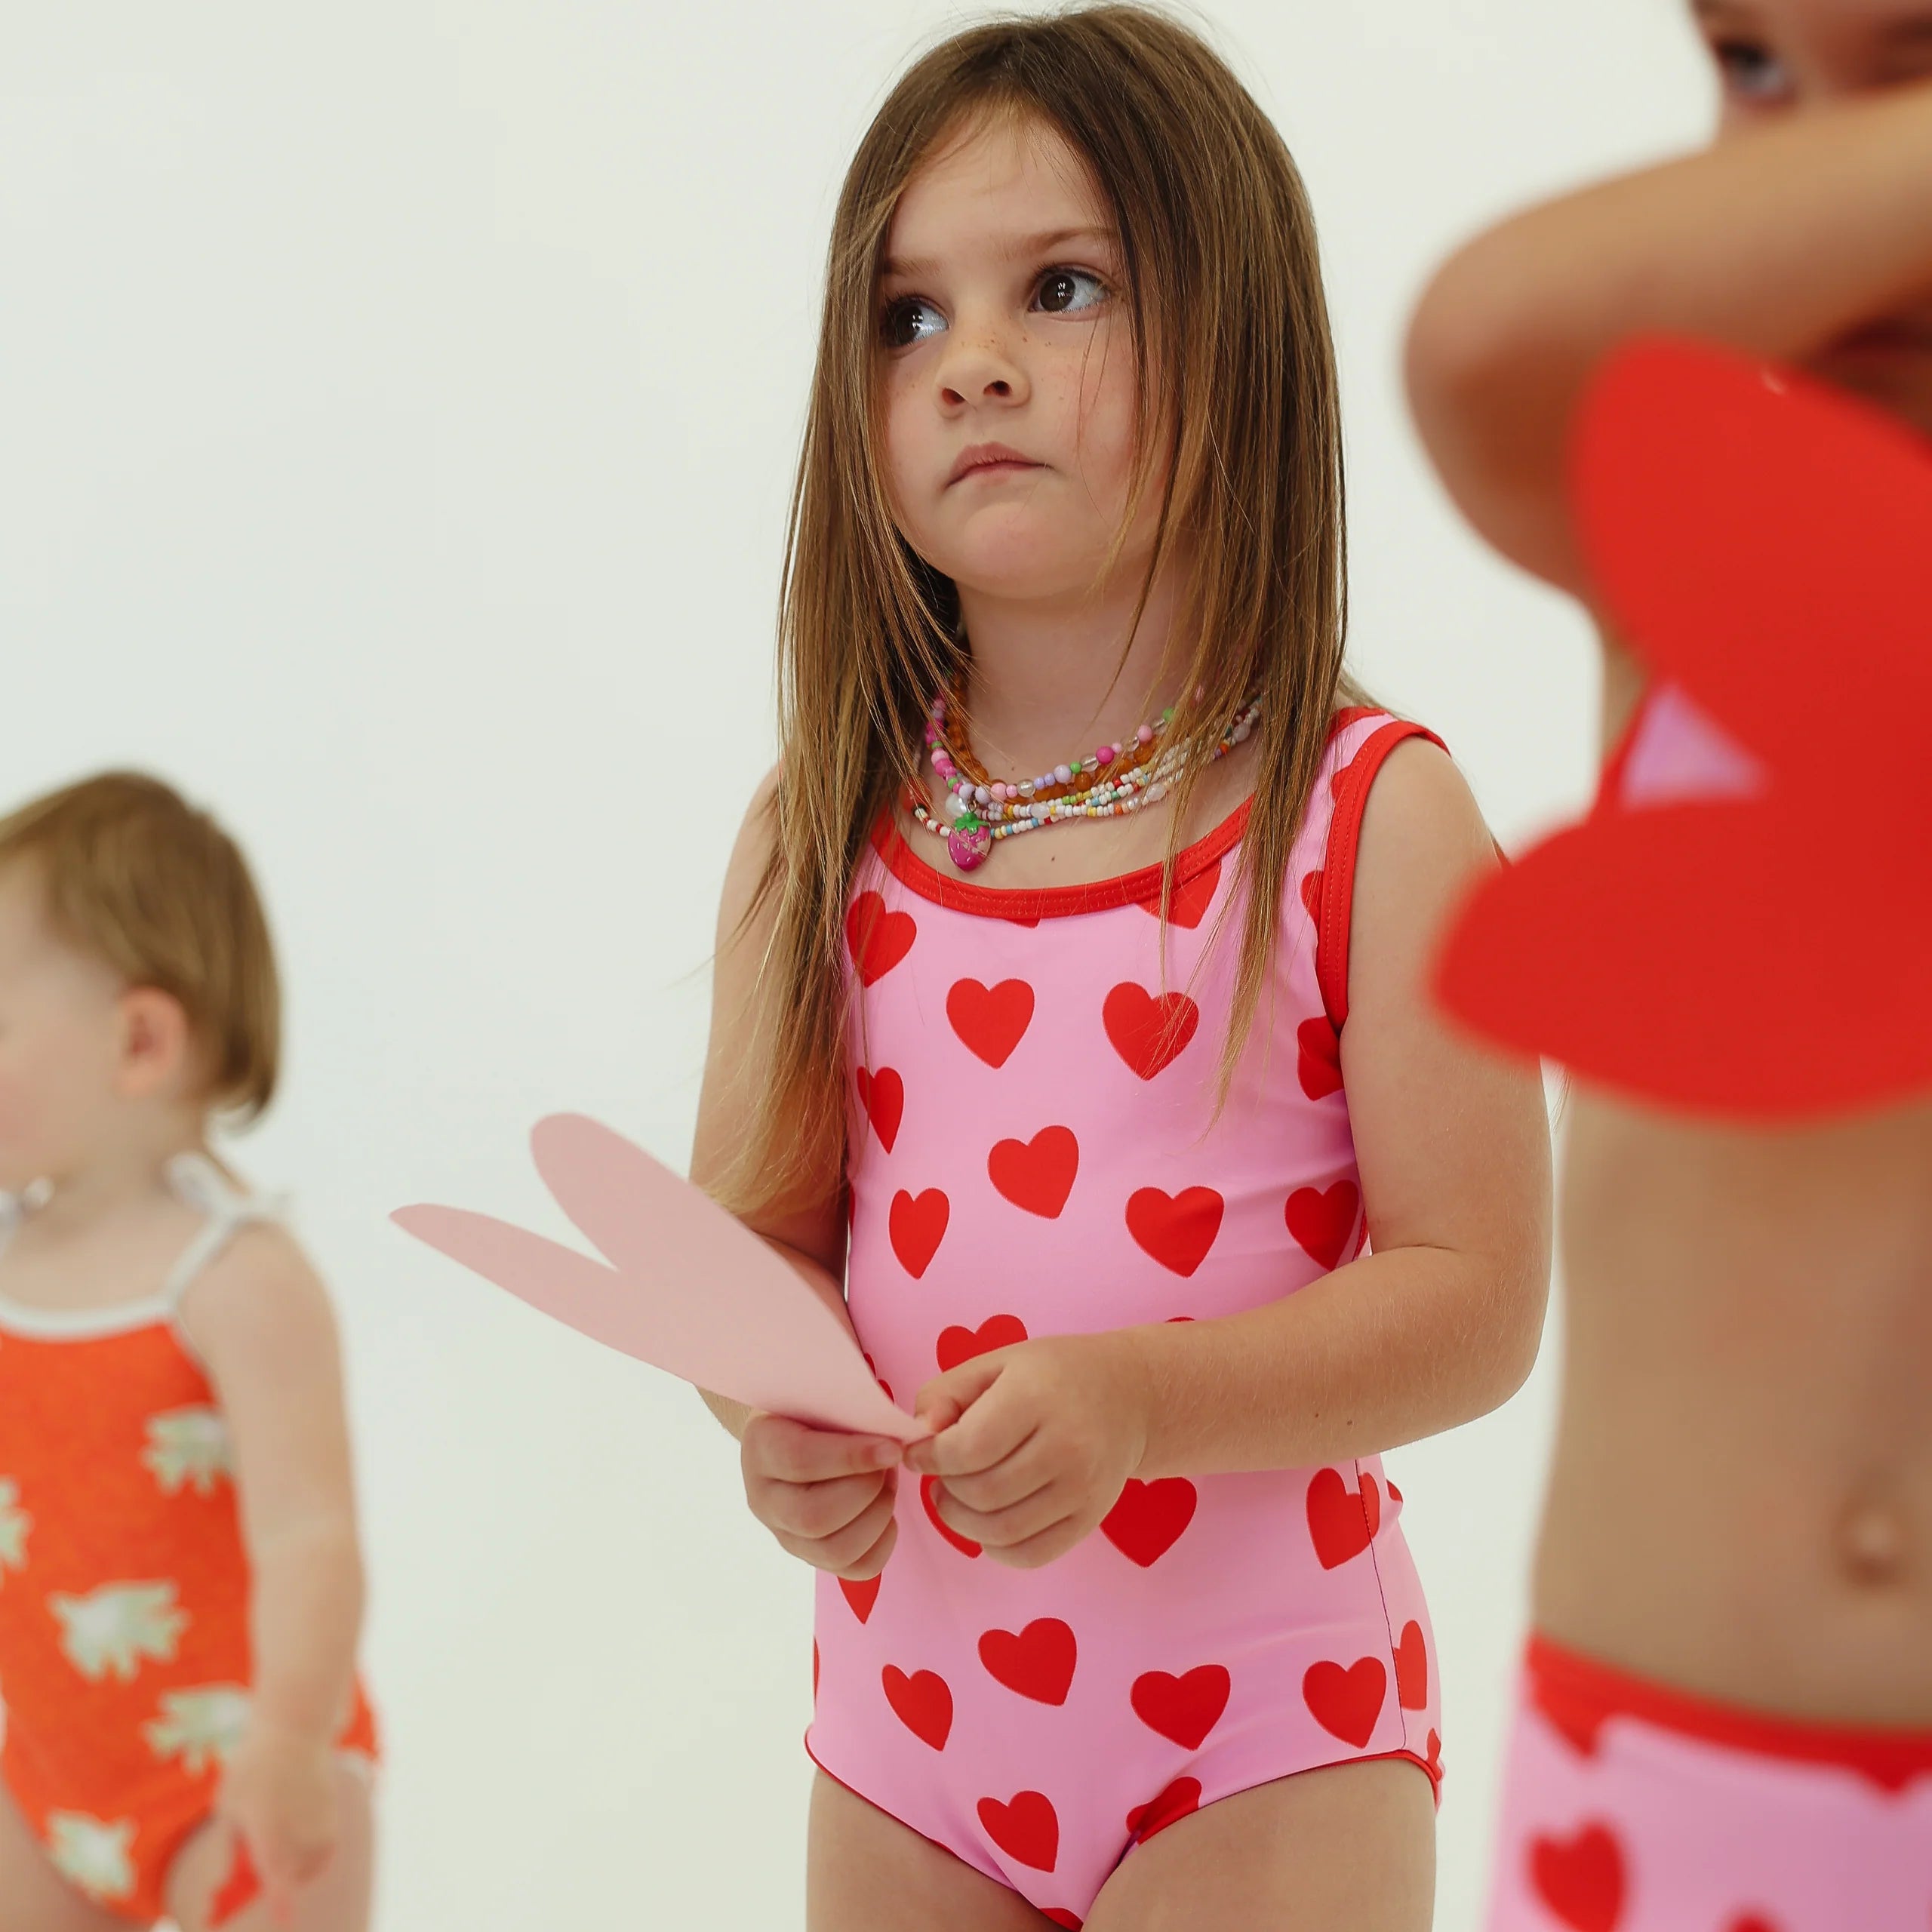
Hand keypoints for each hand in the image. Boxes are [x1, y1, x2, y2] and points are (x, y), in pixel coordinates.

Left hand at [214, 1715, 338, 1925]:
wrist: (295, 1727)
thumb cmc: (253, 1765)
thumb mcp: (229, 1804)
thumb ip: (230, 1846)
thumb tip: (228, 1880)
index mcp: (267, 1830)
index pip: (277, 1881)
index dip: (281, 1908)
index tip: (285, 1927)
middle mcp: (298, 1829)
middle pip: (288, 1879)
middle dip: (271, 1885)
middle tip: (251, 1873)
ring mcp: (319, 1822)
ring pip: (307, 1867)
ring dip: (292, 1870)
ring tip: (275, 1845)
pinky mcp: (332, 1814)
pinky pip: (322, 1851)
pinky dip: (310, 1855)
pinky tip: (296, 1839)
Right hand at [740, 1414, 902, 1578]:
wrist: (794, 1429)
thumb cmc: (815, 1406)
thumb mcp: (821, 1391)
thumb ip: (847, 1404)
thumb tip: (895, 1429)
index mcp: (761, 1446)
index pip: (800, 1460)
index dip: (852, 1457)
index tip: (892, 1447)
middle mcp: (764, 1498)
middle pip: (815, 1517)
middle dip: (867, 1490)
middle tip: (889, 1462)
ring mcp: (784, 1534)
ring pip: (835, 1550)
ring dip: (878, 1515)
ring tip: (887, 1483)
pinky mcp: (811, 1556)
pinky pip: (855, 1569)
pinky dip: (883, 1542)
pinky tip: (885, 1510)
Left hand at [905, 1332, 1152, 1568]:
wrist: (1130, 1395)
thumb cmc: (1053, 1375)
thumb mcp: (997, 1364)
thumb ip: (946, 1393)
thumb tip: (919, 1436)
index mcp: (1037, 1397)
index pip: (968, 1448)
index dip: (931, 1458)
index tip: (919, 1453)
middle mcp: (1067, 1445)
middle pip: (983, 1493)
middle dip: (945, 1489)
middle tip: (940, 1474)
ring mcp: (1083, 1488)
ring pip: (1002, 1531)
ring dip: (962, 1522)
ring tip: (955, 1498)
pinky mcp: (1091, 1518)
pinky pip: (1032, 1554)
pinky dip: (996, 1548)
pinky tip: (986, 1522)